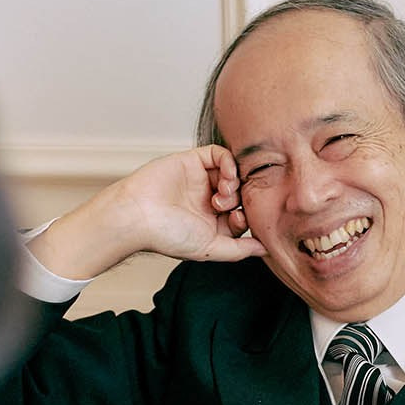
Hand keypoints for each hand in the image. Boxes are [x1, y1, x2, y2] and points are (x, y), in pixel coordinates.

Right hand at [31, 146, 262, 278]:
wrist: (137, 216)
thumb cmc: (167, 236)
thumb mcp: (209, 248)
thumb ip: (239, 250)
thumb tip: (267, 249)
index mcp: (212, 222)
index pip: (243, 214)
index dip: (246, 216)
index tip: (238, 220)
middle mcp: (208, 200)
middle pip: (241, 192)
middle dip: (242, 199)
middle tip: (230, 207)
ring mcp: (201, 179)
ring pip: (232, 173)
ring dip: (235, 183)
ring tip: (223, 194)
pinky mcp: (193, 161)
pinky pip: (219, 154)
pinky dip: (228, 163)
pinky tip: (225, 176)